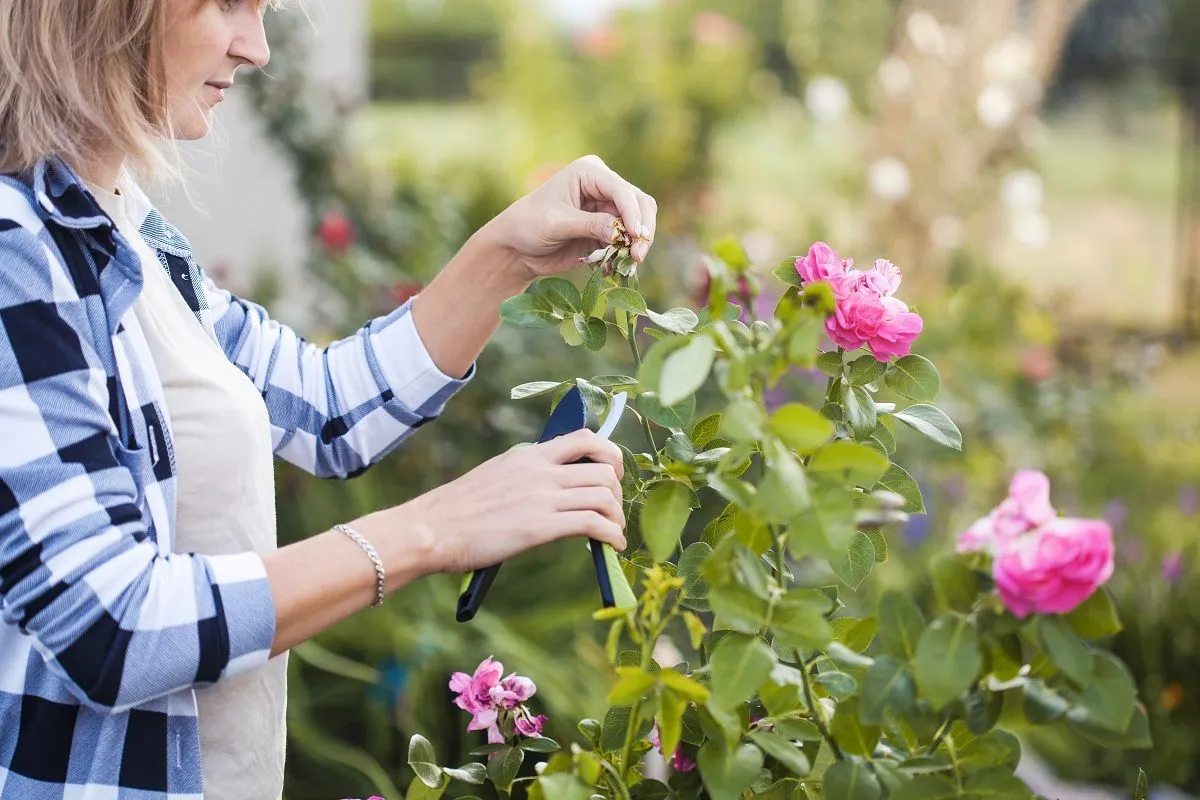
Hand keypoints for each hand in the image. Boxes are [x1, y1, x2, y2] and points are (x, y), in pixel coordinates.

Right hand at [381, 429, 627, 575]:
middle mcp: (541, 471)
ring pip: (605, 496)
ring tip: (615, 532)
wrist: (431, 529)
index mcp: (529, 456)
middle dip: (618, 492)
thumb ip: (525, 475)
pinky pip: (594, 524)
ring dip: (618, 517)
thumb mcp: (495, 476)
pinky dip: (612, 535)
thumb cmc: (456, 511)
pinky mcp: (541, 527)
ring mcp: (542, 497)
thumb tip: (549, 486)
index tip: (613, 473)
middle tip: (613, 511)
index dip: (610, 454)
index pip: (585, 438)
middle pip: (603, 470)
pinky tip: (612, 546)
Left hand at [484, 154, 657, 282]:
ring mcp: (606, 209)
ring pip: (637, 225)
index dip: (633, 213)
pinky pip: (625, 243)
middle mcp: (602, 187)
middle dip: (641, 230)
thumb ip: (590, 225)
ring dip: (635, 245)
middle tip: (637, 255)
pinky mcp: (605, 232)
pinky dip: (624, 256)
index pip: (621, 190)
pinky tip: (612, 270)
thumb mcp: (557, 223)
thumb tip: (621, 233)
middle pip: (638, 204)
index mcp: (589, 173)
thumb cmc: (528, 225)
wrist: (516, 249)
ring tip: (628, 264)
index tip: (636, 236)